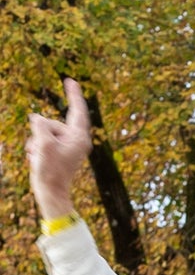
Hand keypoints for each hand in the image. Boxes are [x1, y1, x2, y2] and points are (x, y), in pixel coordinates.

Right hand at [26, 79, 90, 219]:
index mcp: (79, 138)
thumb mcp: (43, 143)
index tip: (71, 80)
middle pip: (51, 123)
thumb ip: (40, 125)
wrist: (51, 193)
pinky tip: (36, 160)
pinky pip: (42, 141)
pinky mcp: (59, 152)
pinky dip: (36, 148)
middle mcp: (76, 141)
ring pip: (44, 133)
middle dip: (40, 134)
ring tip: (39, 157)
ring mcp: (68, 147)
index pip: (77, 111)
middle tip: (42, 152)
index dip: (73, 95)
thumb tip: (37, 118)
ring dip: (36, 143)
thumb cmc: (50, 171)